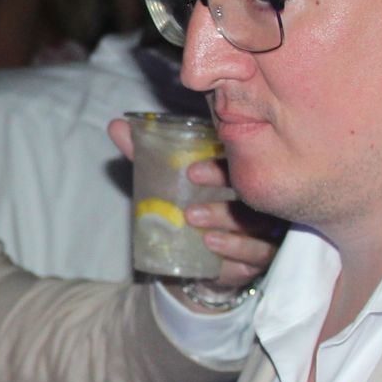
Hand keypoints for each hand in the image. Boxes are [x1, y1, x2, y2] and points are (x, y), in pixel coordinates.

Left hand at [108, 118, 282, 288]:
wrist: (199, 255)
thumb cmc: (188, 204)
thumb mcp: (166, 179)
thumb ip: (146, 155)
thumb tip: (116, 126)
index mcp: (240, 171)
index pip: (239, 160)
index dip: (218, 165)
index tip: (190, 171)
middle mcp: (259, 195)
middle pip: (252, 188)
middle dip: (223, 189)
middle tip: (190, 196)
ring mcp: (265, 226)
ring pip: (256, 221)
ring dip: (225, 220)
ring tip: (192, 220)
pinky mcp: (262, 255)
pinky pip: (258, 253)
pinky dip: (236, 249)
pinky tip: (213, 244)